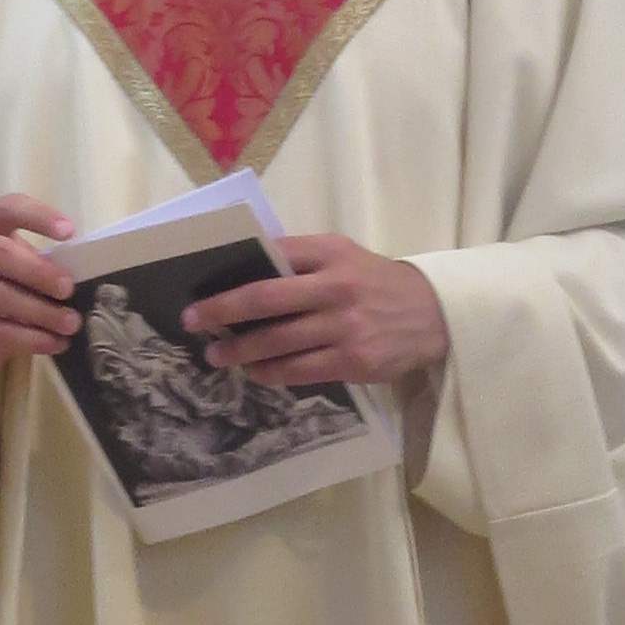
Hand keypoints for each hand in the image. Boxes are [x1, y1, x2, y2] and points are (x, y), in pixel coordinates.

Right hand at [0, 193, 78, 371]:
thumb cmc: (4, 285)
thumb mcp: (19, 265)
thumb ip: (43, 261)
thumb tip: (87, 273)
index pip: (6, 209)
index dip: (37, 216)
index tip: (69, 231)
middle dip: (38, 271)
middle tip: (68, 288)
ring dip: (41, 311)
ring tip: (71, 323)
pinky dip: (32, 338)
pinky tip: (55, 342)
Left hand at [182, 232, 447, 388]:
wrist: (433, 314)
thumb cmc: (373, 282)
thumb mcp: (342, 255)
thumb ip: (300, 260)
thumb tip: (242, 272)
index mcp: (329, 252)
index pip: (271, 256)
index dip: (232, 272)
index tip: (201, 287)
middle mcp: (335, 287)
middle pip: (265, 299)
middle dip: (221, 311)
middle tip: (192, 322)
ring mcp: (345, 326)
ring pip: (278, 341)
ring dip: (240, 350)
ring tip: (216, 354)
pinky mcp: (354, 361)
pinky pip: (300, 370)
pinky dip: (271, 372)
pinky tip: (254, 372)